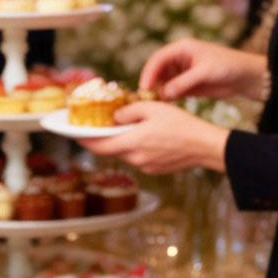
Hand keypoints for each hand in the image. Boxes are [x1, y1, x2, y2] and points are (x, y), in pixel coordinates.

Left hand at [80, 101, 228, 174]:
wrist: (202, 146)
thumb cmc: (180, 124)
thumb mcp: (152, 108)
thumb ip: (129, 112)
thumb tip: (115, 119)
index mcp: (132, 143)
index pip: (100, 145)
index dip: (85, 140)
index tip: (74, 134)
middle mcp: (136, 159)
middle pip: (111, 150)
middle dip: (103, 140)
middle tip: (96, 129)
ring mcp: (146, 167)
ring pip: (126, 154)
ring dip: (121, 143)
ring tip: (124, 129)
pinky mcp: (155, 169)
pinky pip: (139, 158)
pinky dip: (136, 148)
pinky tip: (144, 137)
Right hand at [140, 37, 266, 100]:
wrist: (245, 76)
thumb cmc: (227, 66)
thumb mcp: (204, 73)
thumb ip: (184, 82)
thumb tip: (164, 93)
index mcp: (182, 48)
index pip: (159, 58)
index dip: (149, 72)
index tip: (145, 88)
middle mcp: (180, 59)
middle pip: (158, 71)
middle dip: (151, 84)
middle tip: (146, 99)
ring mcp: (183, 73)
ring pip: (164, 82)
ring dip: (158, 93)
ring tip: (154, 105)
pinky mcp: (188, 86)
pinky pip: (173, 92)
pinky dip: (167, 99)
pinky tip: (165, 108)